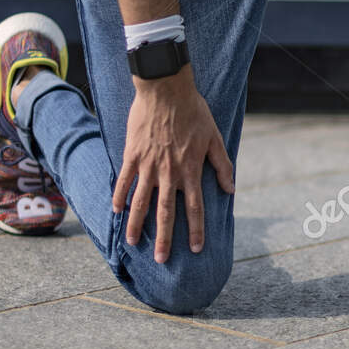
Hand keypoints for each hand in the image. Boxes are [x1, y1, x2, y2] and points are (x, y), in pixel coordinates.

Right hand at [113, 69, 234, 261]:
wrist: (165, 88)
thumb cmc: (193, 110)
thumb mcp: (214, 137)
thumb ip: (222, 165)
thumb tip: (231, 190)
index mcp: (190, 170)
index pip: (195, 208)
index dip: (196, 230)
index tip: (196, 250)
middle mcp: (169, 172)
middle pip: (166, 213)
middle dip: (164, 239)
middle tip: (161, 260)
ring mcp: (148, 165)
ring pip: (141, 201)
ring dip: (137, 224)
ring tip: (132, 243)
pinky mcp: (132, 154)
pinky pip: (124, 180)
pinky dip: (120, 196)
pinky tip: (117, 211)